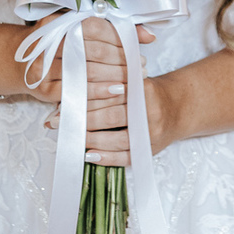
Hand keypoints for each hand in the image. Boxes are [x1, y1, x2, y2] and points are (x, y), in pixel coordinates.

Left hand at [43, 18, 173, 162]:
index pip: (109, 93)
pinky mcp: (151, 150)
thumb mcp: (134, 76)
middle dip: (81, 119)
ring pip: (117, 139)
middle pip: (111, 116)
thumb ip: (108, 77)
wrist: (178, 107)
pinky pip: (126, 157)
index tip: (61, 100)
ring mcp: (152, 133)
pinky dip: (107, 157)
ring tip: (69, 137)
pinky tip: (89, 155)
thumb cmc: (146, 92)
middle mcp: (149, 111)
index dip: (84, 97)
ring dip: (90, 140)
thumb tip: (71, 83)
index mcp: (143, 88)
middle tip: (56, 121)